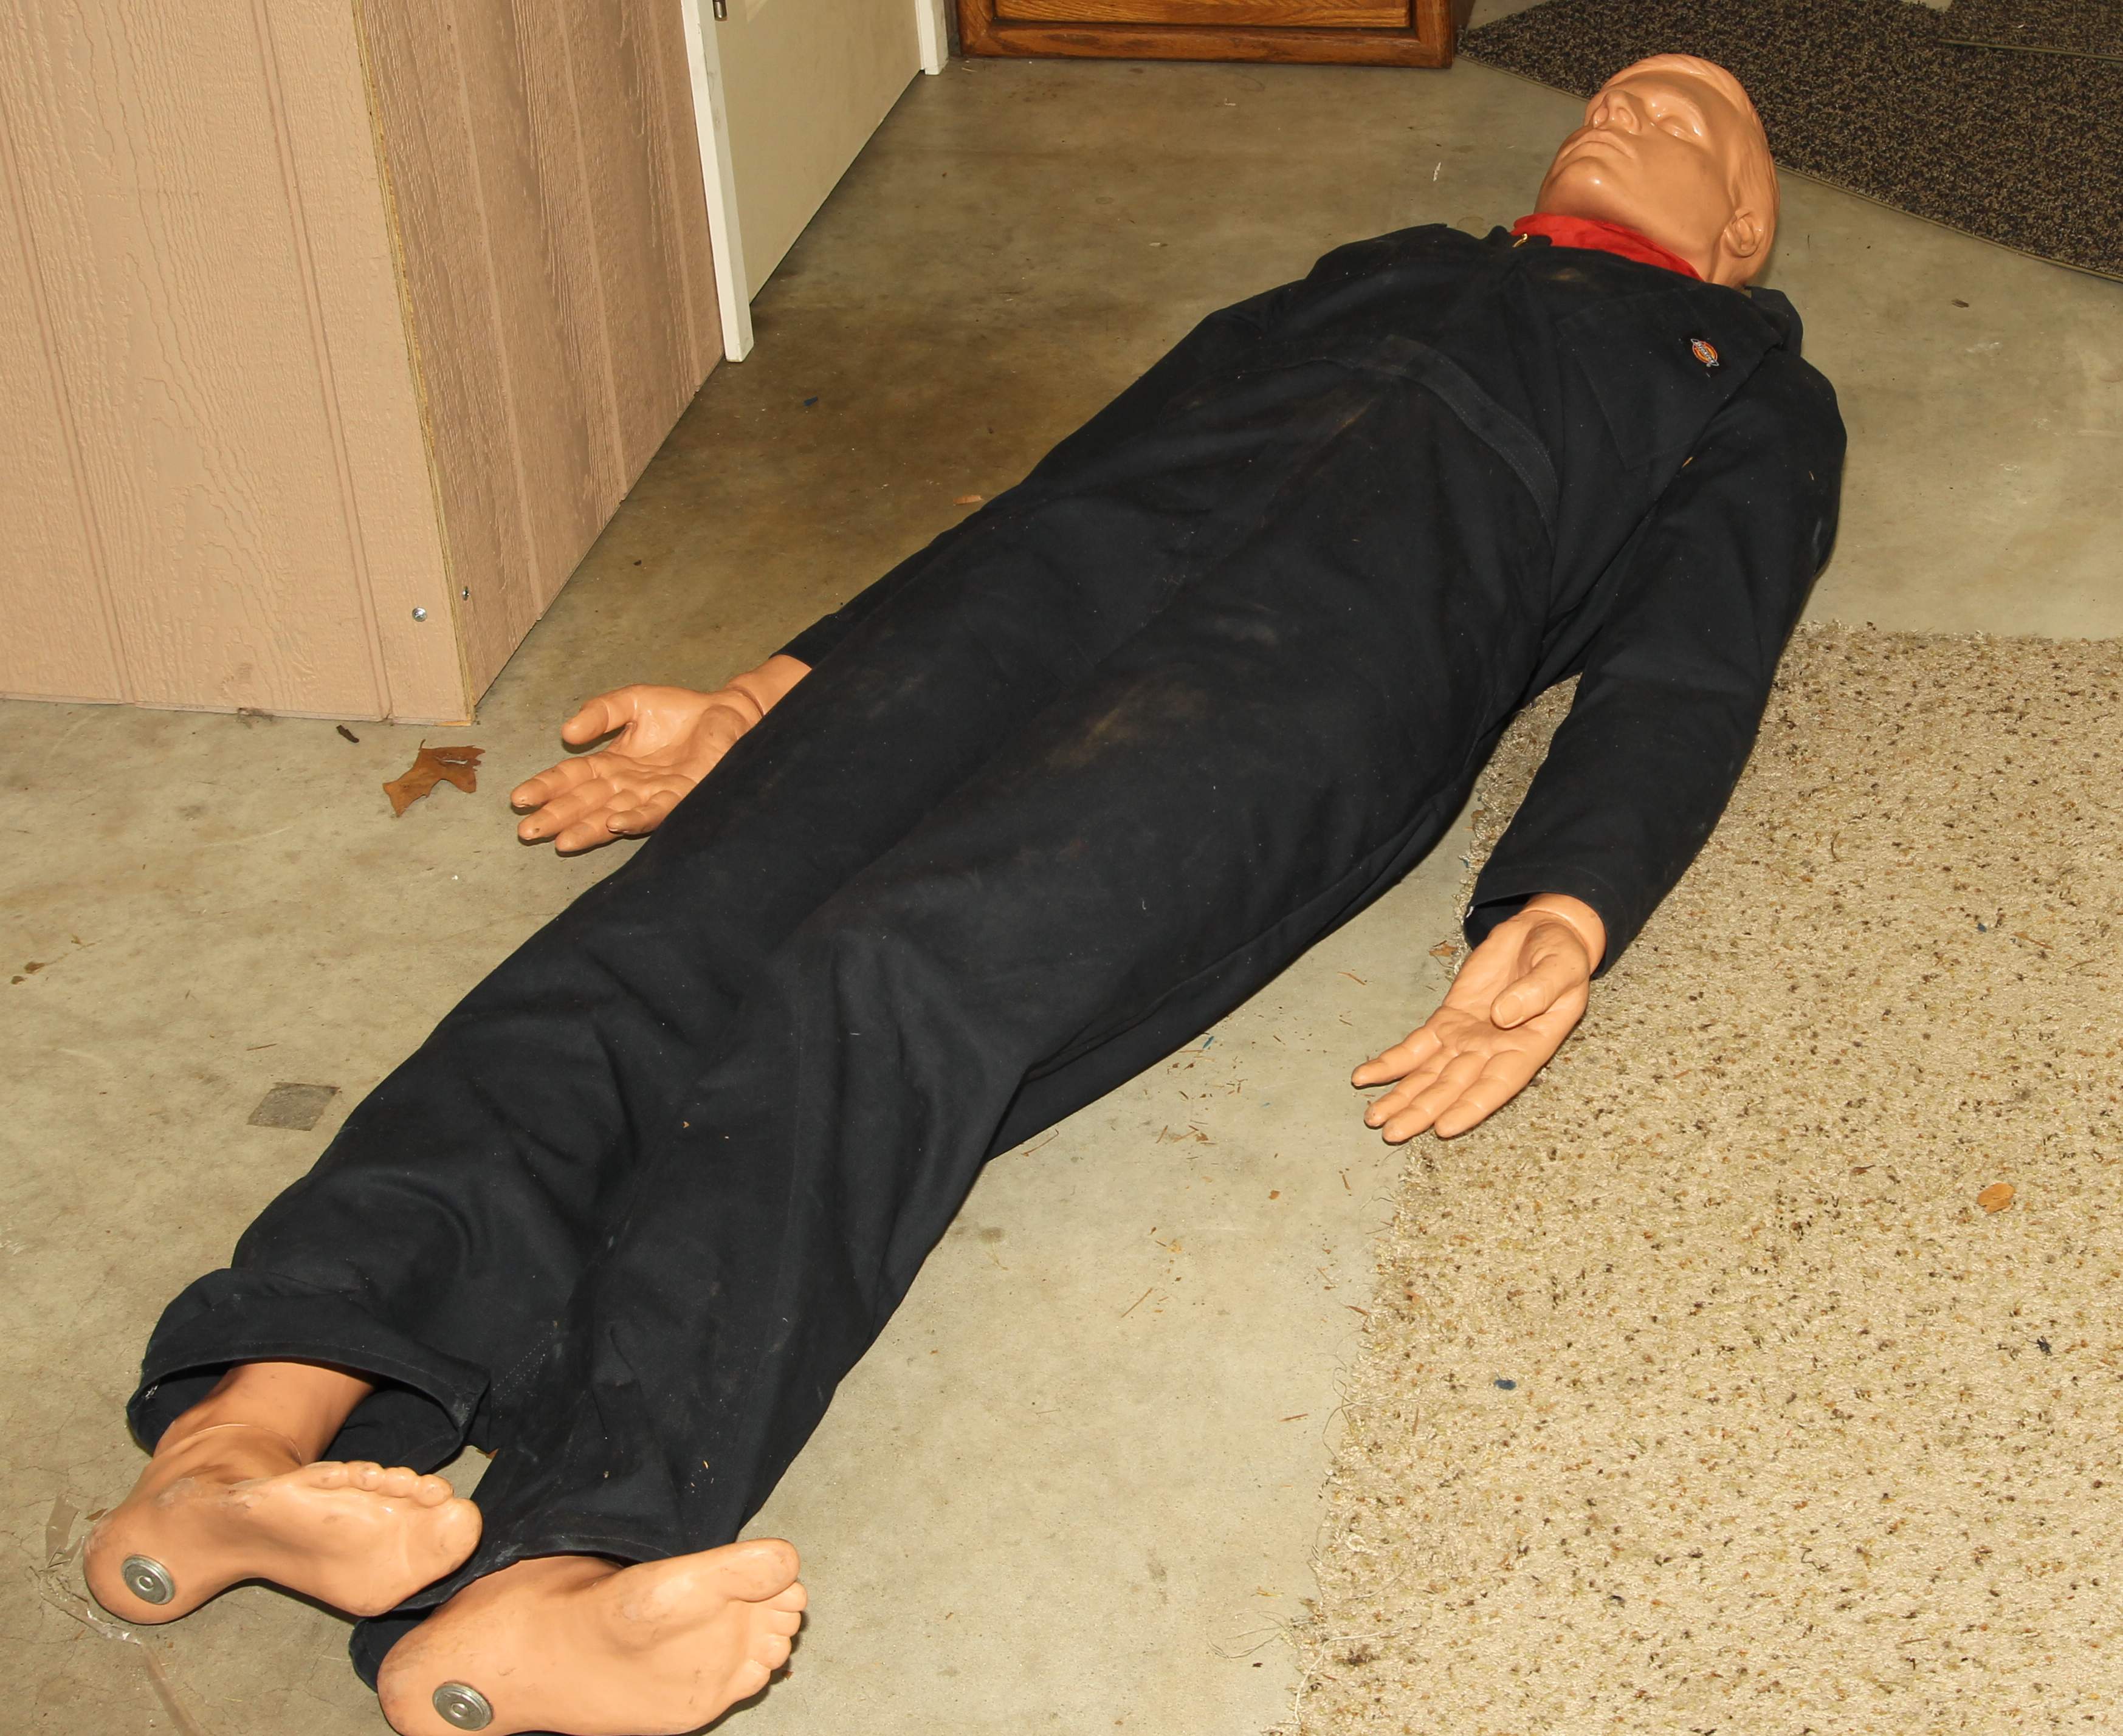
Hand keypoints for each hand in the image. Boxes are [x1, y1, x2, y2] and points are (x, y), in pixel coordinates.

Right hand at [510, 658, 808, 851]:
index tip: (519, 798)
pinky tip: (615, 824)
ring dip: (588, 829)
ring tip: (561, 841)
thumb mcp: (631, 701)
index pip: (572, 778)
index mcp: (612, 765)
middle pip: (586, 803)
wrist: (727, 712)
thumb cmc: (679, 711)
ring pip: (614, 814)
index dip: (546, 788)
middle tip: (526, 831)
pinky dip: (635, 819)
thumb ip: (600, 713)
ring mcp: (654, 794)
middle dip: (556, 817)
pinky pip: (656, 811)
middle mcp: (629, 786)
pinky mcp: (683, 794)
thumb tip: (566, 734)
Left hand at [1352, 894, 1605, 1140]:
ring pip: (1428, 1075)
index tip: (1443, 1127)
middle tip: (1392, 1133)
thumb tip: (1503, 1016)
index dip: (1471, 1108)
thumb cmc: (1561, 957)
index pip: (1497, 1085)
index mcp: (1528, 1048)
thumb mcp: (1561, 969)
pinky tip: (1364, 1077)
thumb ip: (1537, 992)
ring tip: (1373, 1119)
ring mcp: (1465, 1039)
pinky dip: (1390, 1062)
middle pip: (1453, 1088)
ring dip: (1401, 1097)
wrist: (1542, 935)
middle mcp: (1492, 1052)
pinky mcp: (1447, 1020)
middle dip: (1422, 1111)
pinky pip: (1415, 1046)